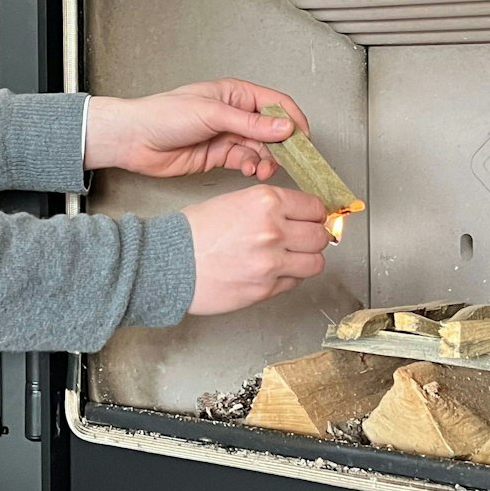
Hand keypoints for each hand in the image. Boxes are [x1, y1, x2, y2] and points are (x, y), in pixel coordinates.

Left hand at [83, 78, 310, 179]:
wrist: (134, 140)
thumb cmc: (163, 115)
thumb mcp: (211, 114)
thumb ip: (250, 123)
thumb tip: (284, 126)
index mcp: (235, 94)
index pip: (276, 103)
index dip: (293, 120)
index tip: (304, 140)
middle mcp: (234, 113)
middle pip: (272, 129)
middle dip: (282, 146)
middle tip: (289, 162)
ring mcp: (227, 135)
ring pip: (261, 149)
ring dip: (267, 160)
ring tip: (263, 170)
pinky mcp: (220, 156)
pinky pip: (246, 161)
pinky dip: (252, 168)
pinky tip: (250, 171)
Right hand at [182, 185, 330, 314]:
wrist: (170, 262)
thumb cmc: (194, 231)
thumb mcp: (234, 201)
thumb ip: (269, 208)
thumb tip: (299, 216)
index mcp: (265, 201)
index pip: (314, 207)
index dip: (314, 214)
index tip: (311, 218)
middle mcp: (273, 230)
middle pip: (320, 236)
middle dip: (314, 237)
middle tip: (302, 239)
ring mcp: (272, 262)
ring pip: (316, 262)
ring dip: (306, 260)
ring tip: (291, 258)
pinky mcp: (265, 289)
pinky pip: (294, 282)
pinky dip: (289, 277)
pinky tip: (272, 271)